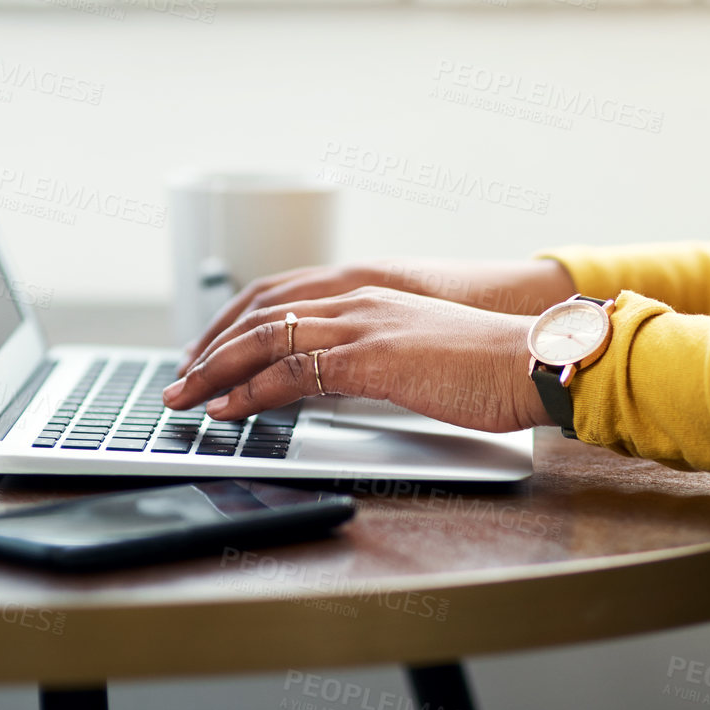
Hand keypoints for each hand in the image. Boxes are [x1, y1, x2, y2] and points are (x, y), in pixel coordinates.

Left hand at [177, 257, 574, 374]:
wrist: (532, 359)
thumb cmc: (489, 365)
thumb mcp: (421, 355)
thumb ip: (379, 359)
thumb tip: (345, 381)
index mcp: (369, 297)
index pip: (281, 302)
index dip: (235, 328)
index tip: (207, 357)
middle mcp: (358, 301)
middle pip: (260, 315)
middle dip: (211, 350)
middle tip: (177, 382)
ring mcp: (362, 325)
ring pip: (264, 339)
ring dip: (215, 371)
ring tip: (184, 399)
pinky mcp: (369, 357)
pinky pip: (291, 372)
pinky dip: (250, 392)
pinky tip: (228, 412)